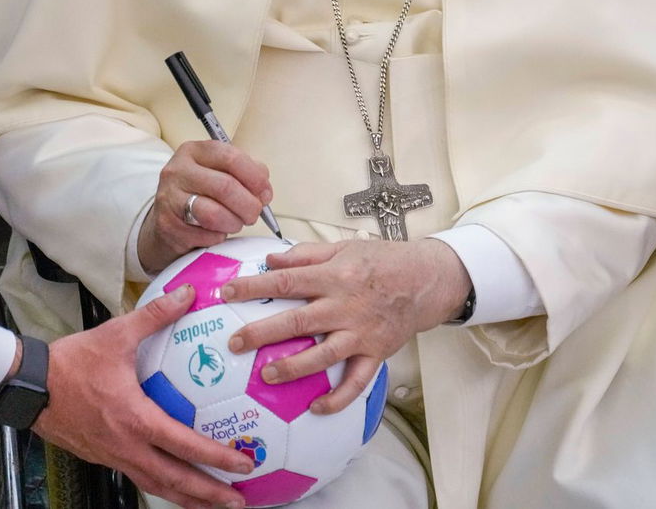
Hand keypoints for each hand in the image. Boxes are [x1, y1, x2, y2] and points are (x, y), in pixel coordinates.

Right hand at [35, 284, 254, 508]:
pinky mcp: (103, 457)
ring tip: (213, 504)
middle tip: (238, 502)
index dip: (216, 458)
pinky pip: (139, 478)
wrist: (28, 386)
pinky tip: (176, 486)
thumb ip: (155, 315)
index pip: (183, 446)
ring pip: (156, 486)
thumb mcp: (116, 334)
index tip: (242, 464)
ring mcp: (113, 456)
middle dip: (208, 493)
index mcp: (135, 419)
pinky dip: (163, 487)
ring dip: (187, 498)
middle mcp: (126, 446)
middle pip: (174, 480)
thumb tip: (187, 294)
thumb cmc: (71, 363)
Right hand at [137, 140, 272, 274]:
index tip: (265, 193)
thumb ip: (246, 174)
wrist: (168, 218)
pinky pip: (205, 234)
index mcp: (194, 151)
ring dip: (234, 223)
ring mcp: (169, 198)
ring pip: (214, 214)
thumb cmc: (201, 193)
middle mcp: (177, 170)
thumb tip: (264, 191)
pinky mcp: (167, 225)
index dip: (255, 178)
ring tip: (236, 223)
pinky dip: (218, 236)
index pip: (231, 158)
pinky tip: (216, 232)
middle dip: (249, 205)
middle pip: (225, 187)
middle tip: (254, 214)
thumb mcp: (220, 173)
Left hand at [221, 239, 470, 414]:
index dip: (255, 286)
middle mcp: (345, 305)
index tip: (228, 292)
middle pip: (297, 320)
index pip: (287, 280)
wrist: (427, 279)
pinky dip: (338, 398)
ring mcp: (361, 333)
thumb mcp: (344, 247)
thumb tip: (271, 259)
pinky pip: (357, 381)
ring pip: (323, 354)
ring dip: (294, 367)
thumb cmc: (384, 261)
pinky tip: (317, 408)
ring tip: (267, 376)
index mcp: (335, 275)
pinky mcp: (376, 353)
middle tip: (235, 342)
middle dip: (263, 333)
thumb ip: (306, 254)